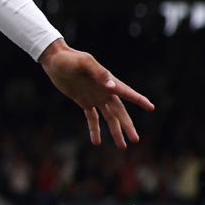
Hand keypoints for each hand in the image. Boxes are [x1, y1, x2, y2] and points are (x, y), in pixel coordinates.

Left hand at [38, 38, 153, 147]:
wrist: (54, 59)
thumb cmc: (69, 58)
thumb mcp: (83, 63)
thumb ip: (98, 73)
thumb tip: (112, 86)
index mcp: (108, 81)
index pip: (127, 92)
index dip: (139, 100)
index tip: (151, 107)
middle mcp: (105, 91)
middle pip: (120, 112)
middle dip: (127, 126)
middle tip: (136, 140)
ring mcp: (95, 97)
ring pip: (109, 117)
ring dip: (115, 131)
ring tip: (122, 146)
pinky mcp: (84, 101)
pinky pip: (92, 118)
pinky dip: (94, 129)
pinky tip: (96, 142)